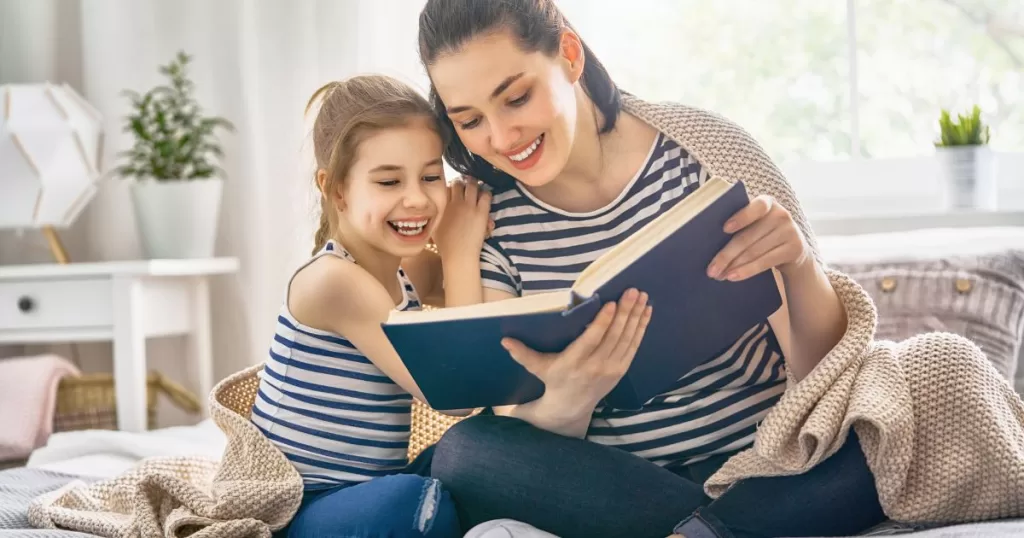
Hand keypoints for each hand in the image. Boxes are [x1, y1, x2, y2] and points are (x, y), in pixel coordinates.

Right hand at [432, 176, 492, 260]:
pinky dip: (485, 193)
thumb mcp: (434, 227)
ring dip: (474, 185)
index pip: (446, 187)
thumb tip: (436, 208)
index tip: (453, 188)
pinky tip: (485, 195)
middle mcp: (455, 202)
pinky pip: (486, 195)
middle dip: (462, 182)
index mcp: (442, 205)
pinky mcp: (481, 212)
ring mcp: (469, 206)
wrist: (459, 255)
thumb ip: (435, 214)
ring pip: (472, 186)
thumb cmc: (445, 245)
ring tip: (475, 187)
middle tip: (465, 185)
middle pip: (459, 183)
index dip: (450, 186)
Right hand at [501, 289, 652, 410]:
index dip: (603, 322)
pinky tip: (646, 312)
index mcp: (574, 363)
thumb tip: (504, 340)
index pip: (592, 340)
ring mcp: (611, 369)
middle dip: (625, 312)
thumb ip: (522, 353)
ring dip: (636, 316)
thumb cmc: (553, 380)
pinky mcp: (621, 370)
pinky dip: (641, 328)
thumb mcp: (537, 368)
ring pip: (627, 339)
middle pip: (614, 336)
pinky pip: (634, 346)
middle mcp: (595, 366)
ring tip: (642, 296)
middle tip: (633, 291)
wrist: (571, 406)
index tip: (611, 303)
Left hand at [707, 194, 809, 281]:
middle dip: (726, 255)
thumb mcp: (756, 224)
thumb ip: (740, 225)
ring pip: (754, 252)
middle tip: (711, 269)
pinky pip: (765, 262)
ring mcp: (789, 231)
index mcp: (767, 202)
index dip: (741, 217)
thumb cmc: (764, 234)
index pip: (756, 207)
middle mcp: (780, 214)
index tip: (724, 229)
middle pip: (748, 237)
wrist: (794, 249)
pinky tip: (733, 276)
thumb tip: (710, 242)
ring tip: (719, 275)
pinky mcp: (794, 249)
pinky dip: (747, 271)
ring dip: (733, 266)